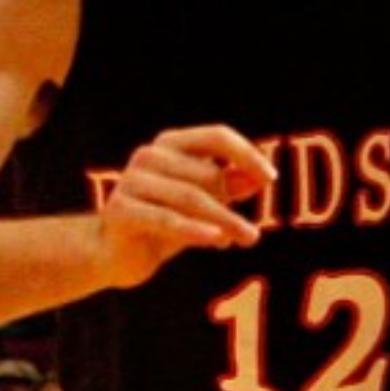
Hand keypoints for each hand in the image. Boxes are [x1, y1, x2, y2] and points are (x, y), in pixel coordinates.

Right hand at [96, 124, 276, 287]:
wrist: (119, 254)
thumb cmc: (167, 221)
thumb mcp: (205, 203)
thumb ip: (229, 186)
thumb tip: (258, 178)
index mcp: (171, 144)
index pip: (217, 136)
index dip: (246, 154)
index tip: (270, 179)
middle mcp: (150, 155)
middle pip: (207, 174)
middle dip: (234, 205)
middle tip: (251, 234)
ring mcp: (132, 180)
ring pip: (191, 197)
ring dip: (224, 220)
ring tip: (246, 239)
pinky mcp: (120, 209)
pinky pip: (167, 219)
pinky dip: (195, 230)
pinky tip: (218, 241)